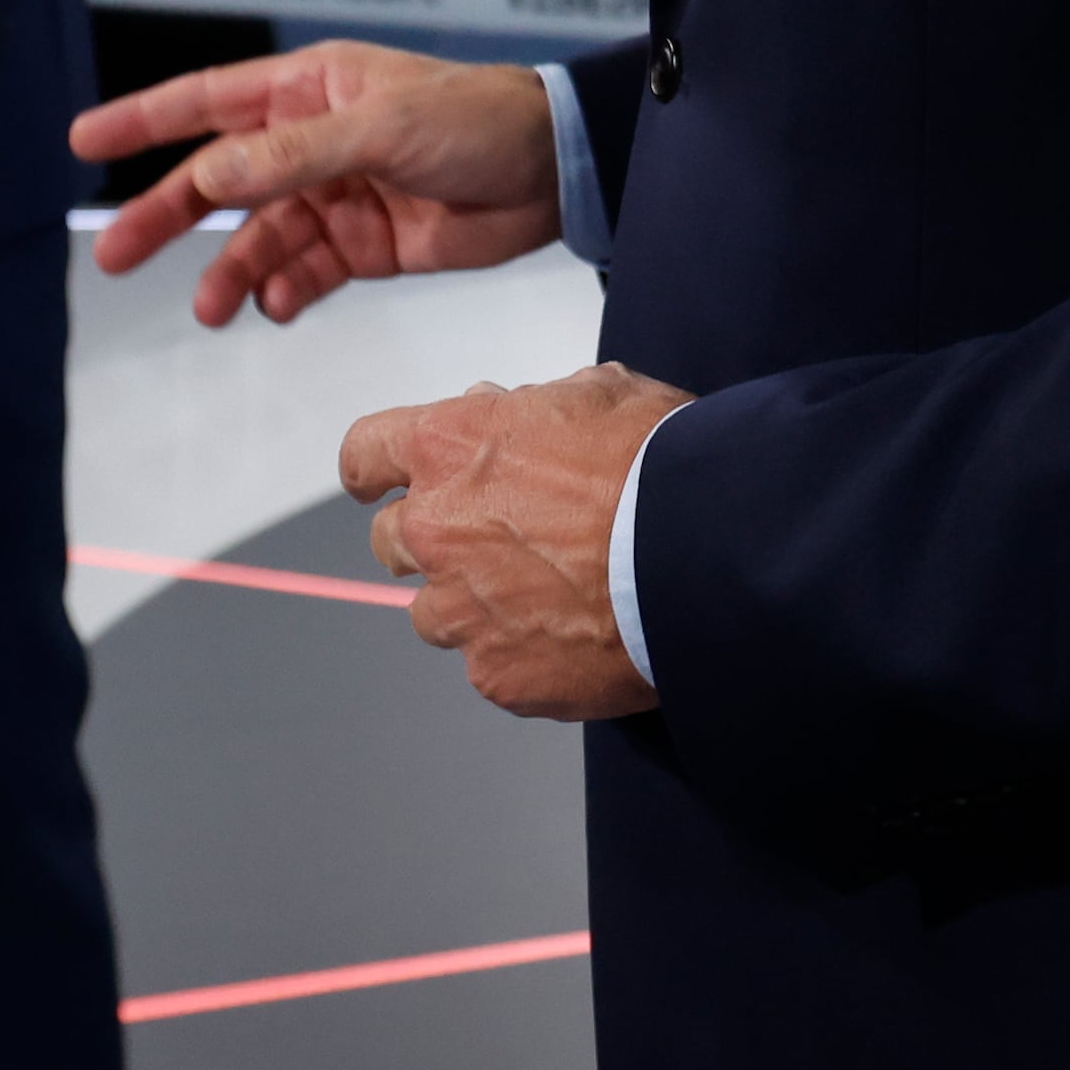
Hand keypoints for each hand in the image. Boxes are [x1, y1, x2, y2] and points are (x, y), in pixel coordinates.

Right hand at [76, 39, 561, 326]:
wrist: (553, 173)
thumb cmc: (478, 119)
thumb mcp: (380, 129)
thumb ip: (292, 156)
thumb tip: (211, 175)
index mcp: (311, 87)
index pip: (208, 101)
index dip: (143, 120)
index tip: (83, 139)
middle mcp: (314, 140)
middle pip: (219, 181)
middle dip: (167, 217)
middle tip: (114, 254)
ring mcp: (337, 194)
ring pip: (260, 237)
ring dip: (231, 271)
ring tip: (213, 308)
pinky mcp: (366, 244)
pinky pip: (306, 271)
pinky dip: (285, 291)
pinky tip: (274, 305)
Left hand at [344, 365, 689, 719]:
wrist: (704, 550)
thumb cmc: (659, 461)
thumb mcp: (597, 393)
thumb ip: (530, 411)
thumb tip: (509, 419)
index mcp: (449, 448)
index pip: (364, 454)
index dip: (375, 469)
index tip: (380, 481)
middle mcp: (436, 530)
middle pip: (391, 540)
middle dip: (432, 537)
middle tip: (496, 538)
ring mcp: (463, 611)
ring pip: (435, 613)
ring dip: (473, 602)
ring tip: (545, 597)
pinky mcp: (499, 675)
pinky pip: (492, 667)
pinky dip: (523, 654)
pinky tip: (577, 636)